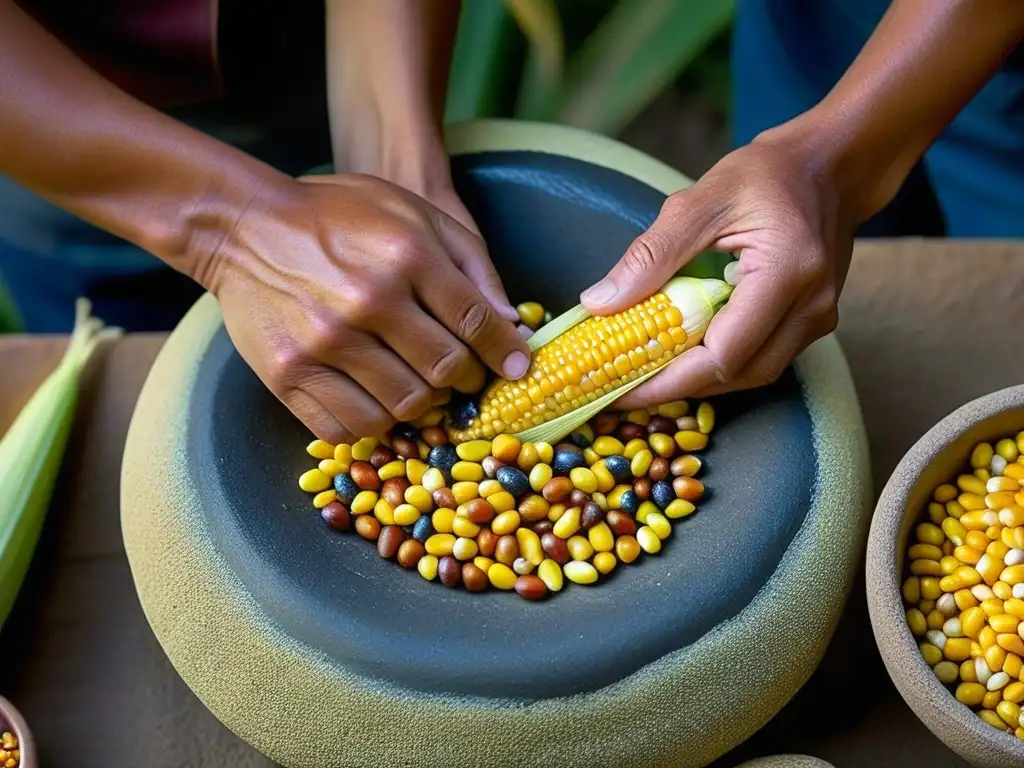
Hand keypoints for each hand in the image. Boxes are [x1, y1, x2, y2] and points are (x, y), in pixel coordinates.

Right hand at [203, 173, 528, 442]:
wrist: (244, 227)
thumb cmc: (339, 217)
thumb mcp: (414, 214)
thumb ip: (470, 264)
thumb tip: (511, 325)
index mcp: (407, 256)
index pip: (475, 323)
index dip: (504, 353)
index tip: (515, 368)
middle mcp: (369, 302)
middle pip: (445, 370)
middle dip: (465, 379)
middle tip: (460, 374)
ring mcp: (326, 343)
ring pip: (403, 407)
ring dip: (422, 404)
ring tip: (418, 386)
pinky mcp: (289, 375)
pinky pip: (349, 428)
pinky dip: (373, 424)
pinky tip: (376, 401)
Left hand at [580, 121, 855, 407]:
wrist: (830, 165)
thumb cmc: (767, 174)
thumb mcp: (700, 200)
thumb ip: (651, 255)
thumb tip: (599, 303)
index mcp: (788, 272)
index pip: (724, 354)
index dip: (667, 380)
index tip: (617, 389)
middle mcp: (812, 306)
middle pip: (738, 374)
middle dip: (675, 389)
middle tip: (619, 390)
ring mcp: (817, 318)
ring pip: (751, 374)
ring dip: (697, 381)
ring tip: (643, 376)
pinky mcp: (811, 321)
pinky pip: (761, 358)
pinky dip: (717, 364)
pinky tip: (681, 355)